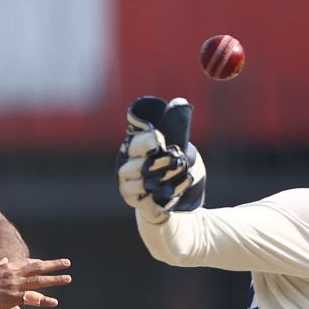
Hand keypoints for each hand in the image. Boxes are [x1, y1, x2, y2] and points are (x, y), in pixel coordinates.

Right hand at [0, 257, 70, 308]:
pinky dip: (43, 300)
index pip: (27, 263)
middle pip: (37, 268)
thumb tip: (5, 259)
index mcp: (7, 268)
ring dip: (55, 279)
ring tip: (68, 279)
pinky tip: (54, 301)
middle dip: (54, 265)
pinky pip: (32, 298)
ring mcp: (14, 285)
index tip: (50, 262)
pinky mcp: (12, 298)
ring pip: (39, 281)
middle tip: (68, 263)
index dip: (40, 263)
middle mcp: (13, 274)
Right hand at [116, 96, 205, 221]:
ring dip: (165, 177)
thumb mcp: (177, 145)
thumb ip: (175, 127)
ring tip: (182, 172)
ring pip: (142, 182)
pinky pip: (150, 200)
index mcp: (132, 149)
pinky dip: (169, 193)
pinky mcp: (139, 205)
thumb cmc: (171, 167)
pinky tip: (181, 186)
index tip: (161, 140)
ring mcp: (130, 188)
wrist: (172, 200)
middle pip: (136, 164)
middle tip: (176, 159)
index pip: (135, 143)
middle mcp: (126, 168)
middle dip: (160, 161)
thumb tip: (179, 103)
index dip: (148, 141)